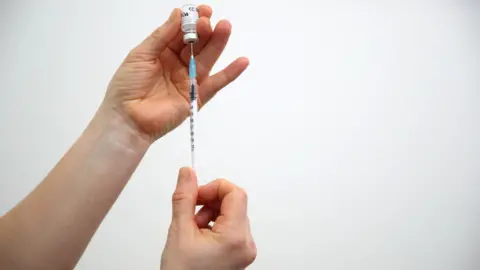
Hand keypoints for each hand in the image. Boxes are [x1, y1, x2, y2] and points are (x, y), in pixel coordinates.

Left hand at [101, 5, 248, 140]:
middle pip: (196, 44)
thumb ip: (161, 36)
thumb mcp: (140, 55)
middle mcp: (177, 64)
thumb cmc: (127, 85)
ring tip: (225, 27)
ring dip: (217, 43)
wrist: (127, 119)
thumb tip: (177, 14)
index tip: (201, 11)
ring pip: (207, 58)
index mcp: (162, 52)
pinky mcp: (196, 97)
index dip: (190, 21)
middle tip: (209, 20)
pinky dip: (230, 73)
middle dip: (204, 30)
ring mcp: (188, 80)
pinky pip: (216, 83)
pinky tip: (242, 61)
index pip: (180, 33)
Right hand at [161, 168, 256, 269]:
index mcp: (235, 237)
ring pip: (232, 214)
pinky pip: (231, 227)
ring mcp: (244, 250)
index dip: (214, 187)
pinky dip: (214, 224)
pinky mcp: (239, 253)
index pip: (236, 193)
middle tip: (190, 212)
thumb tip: (188, 174)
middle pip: (234, 203)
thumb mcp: (179, 231)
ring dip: (210, 213)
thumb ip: (184, 197)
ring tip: (193, 229)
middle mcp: (246, 244)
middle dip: (210, 202)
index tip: (196, 193)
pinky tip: (199, 236)